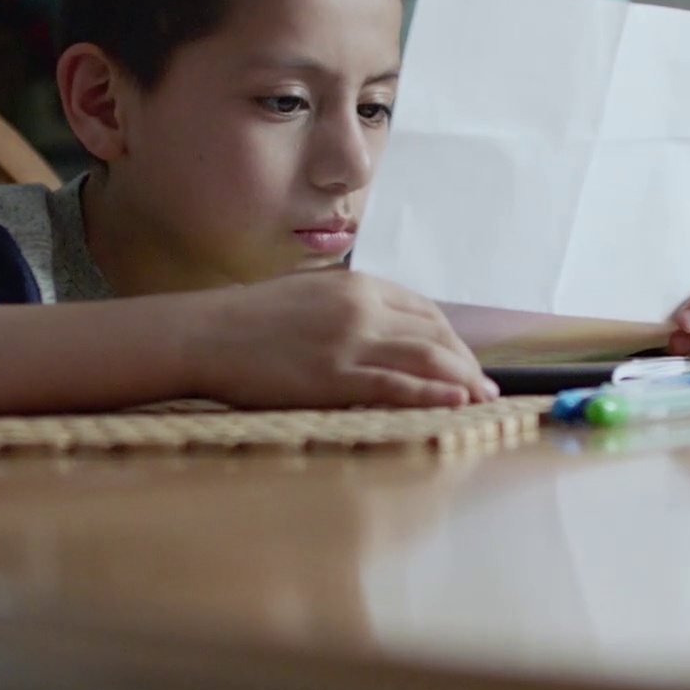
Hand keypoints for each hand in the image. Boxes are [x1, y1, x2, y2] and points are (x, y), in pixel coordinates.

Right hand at [187, 271, 497, 408]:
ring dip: (462, 381)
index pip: (426, 311)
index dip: (453, 340)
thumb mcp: (310, 297)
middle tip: (485, 388)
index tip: (465, 362)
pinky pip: (398, 386)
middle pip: (435, 335)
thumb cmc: (249, 321)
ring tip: (481, 401)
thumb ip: (350, 309)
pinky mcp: (336, 377)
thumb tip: (383, 332)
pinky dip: (433, 395)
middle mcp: (362, 308)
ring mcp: (350, 342)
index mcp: (357, 285)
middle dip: (467, 364)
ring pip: (426, 358)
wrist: (204, 334)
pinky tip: (455, 404)